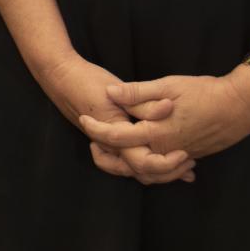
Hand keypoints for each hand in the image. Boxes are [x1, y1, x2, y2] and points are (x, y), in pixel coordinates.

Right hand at [39, 54, 194, 185]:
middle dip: (167, 174)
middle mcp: (111, 147)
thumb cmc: (87, 82)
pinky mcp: (110, 139)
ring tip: (184, 166)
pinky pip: (131, 157)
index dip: (166, 164)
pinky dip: (149, 158)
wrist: (60, 76)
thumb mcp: (115, 91)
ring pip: (135, 170)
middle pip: (141, 174)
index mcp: (114, 137)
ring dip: (160, 170)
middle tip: (189, 164)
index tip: (184, 153)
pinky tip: (166, 152)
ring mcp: (109, 145)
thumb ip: (141, 103)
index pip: (143, 164)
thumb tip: (168, 108)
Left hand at [84, 69, 249, 162]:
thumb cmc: (205, 92)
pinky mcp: (189, 156)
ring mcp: (179, 156)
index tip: (84, 118)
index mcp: (157, 132)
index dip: (96, 128)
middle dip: (106, 157)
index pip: (117, 137)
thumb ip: (138, 93)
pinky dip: (148, 165)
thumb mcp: (169, 86)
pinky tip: (140, 152)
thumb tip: (110, 92)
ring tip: (111, 148)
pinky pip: (163, 169)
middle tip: (93, 141)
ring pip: (146, 172)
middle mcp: (166, 150)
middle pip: (127, 164)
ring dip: (126, 164)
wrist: (241, 107)